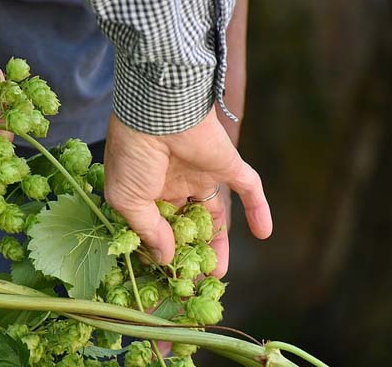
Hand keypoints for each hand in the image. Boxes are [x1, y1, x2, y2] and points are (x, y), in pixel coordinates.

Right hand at [102, 111, 271, 271]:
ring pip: (214, 215)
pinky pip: (249, 189)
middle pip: (185, 224)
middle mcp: (172, 182)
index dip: (159, 249)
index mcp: (144, 189)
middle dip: (188, 252)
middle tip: (192, 279)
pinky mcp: (227, 164)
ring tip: (217, 272)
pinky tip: (264, 233)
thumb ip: (147, 231)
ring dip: (218, 243)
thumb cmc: (133, 155)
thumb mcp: (127, 199)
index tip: (164, 275)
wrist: (158, 111)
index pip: (155, 225)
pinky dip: (259, 209)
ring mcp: (201, 173)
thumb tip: (164, 258)